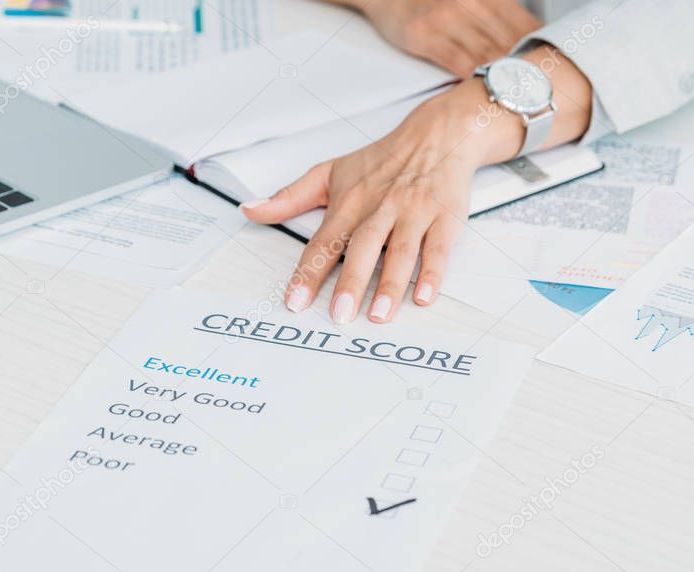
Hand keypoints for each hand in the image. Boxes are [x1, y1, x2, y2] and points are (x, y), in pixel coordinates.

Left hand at [241, 78, 523, 323]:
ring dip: (391, 285)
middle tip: (339, 315)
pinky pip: (438, 248)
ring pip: (401, 251)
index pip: (324, 242)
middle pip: (363, 248)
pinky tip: (423, 297)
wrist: (437, 133)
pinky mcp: (444, 218)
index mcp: (350, 203)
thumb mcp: (329, 172)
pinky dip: (432, 273)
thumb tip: (249, 210)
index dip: (308, 273)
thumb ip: (289, 197)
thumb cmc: (381, 160)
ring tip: (378, 315)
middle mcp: (380, 208)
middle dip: (351, 282)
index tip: (294, 301)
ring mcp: (414, 213)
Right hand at [363, 0, 541, 76]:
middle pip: (509, 43)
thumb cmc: (428, 0)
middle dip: (528, 69)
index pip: (525, 25)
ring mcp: (448, 20)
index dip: (541, 50)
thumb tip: (525, 38)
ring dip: (505, 78)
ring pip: (487, 55)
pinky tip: (486, 92)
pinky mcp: (426, 37)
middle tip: (543, 93)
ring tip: (521, 99)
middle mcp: (472, 4)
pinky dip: (474, 79)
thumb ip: (495, 13)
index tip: (553, 71)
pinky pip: (458, 63)